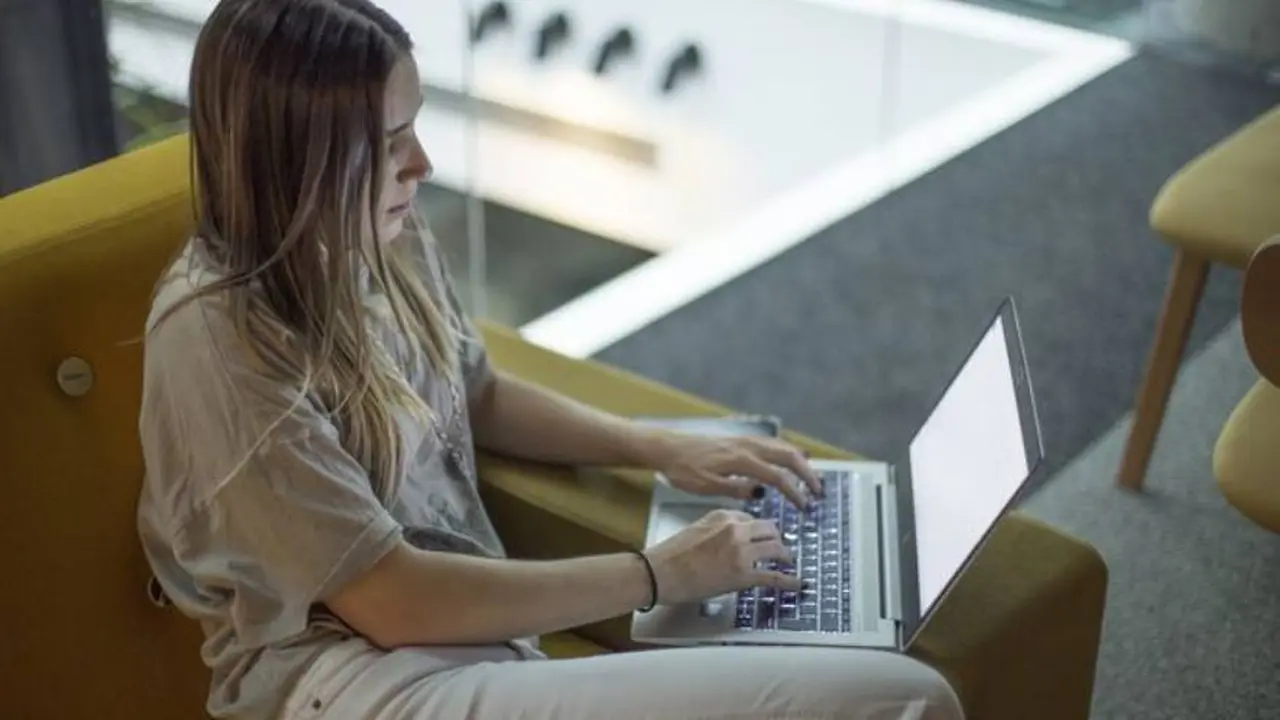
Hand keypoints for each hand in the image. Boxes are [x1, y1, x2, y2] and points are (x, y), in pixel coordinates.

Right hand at [644, 509, 801, 603]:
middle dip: (777, 538)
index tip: (763, 536)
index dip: (759, 530)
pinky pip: (774, 576)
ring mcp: (742, 552)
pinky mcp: (743, 575)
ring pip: (777, 548)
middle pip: (770, 529)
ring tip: (787, 562)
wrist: (660, 572)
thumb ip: (718, 530)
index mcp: (723, 515)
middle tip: (780, 547)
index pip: (751, 518)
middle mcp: (736, 529)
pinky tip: (798, 584)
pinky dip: (790, 581)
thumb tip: (733, 541)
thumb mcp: (697, 529)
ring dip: (785, 556)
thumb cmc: (671, 555)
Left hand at [647, 431, 821, 507]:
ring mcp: (745, 440)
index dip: (795, 493)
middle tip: (819, 491)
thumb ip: (735, 489)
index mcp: (741, 461)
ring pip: (782, 446)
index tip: (805, 507)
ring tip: (811, 477)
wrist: (666, 447)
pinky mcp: (740, 439)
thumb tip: (762, 493)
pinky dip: (787, 452)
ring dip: (800, 462)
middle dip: (807, 473)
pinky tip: (789, 460)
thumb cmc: (683, 469)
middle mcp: (747, 446)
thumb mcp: (706, 486)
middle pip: (788, 456)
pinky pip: (772, 443)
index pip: (778, 477)